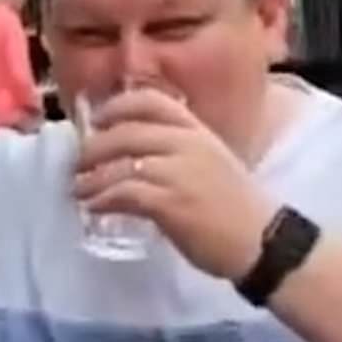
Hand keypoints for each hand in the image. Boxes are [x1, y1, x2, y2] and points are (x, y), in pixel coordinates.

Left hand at [74, 88, 277, 280]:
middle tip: (79, 163)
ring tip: (78, 190)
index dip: (118, 106)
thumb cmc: (238, 207)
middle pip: (126, 132)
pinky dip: (102, 199)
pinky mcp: (171, 203)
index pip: (151, 101)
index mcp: (197, 131)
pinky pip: (124, 193)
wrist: (263, 240)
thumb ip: (181, 153)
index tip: (98, 119)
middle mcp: (187, 144)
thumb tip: (139, 157)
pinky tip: (93, 207)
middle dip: (94, 147)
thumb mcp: (212, 163)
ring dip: (92, 178)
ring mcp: (178, 172)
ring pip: (120, 163)